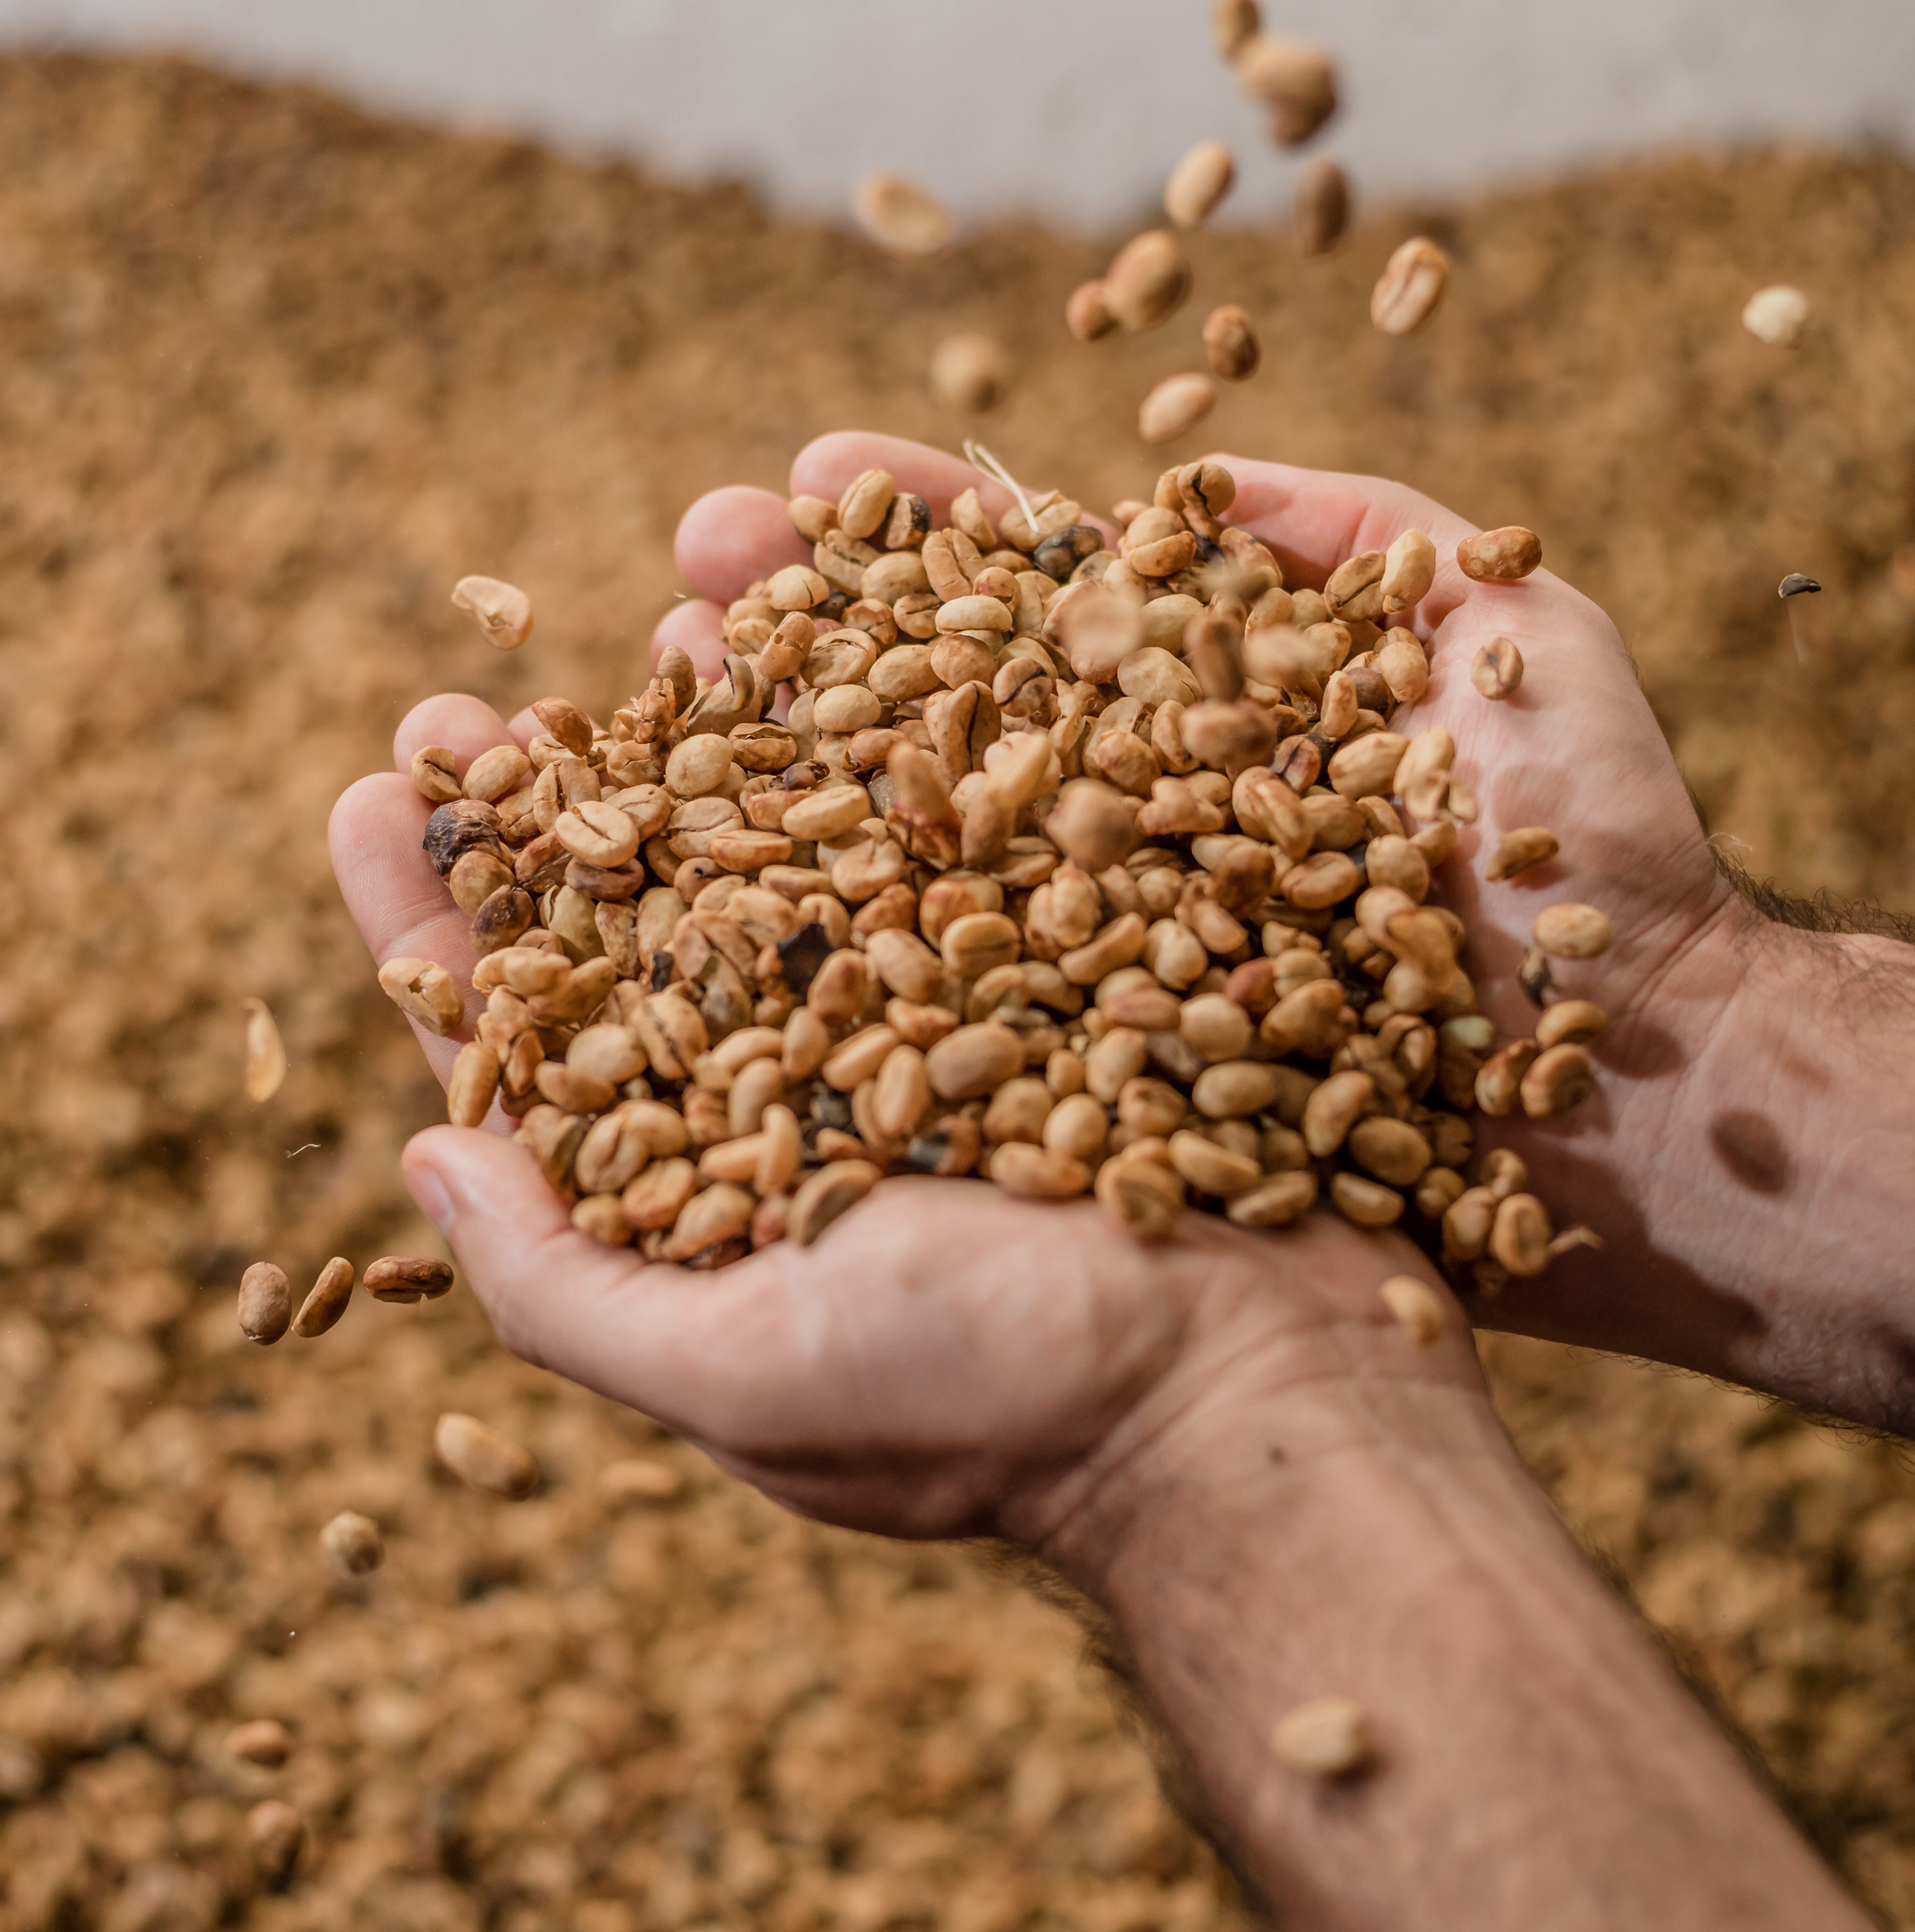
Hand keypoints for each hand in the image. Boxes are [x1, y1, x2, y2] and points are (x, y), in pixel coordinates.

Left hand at [327, 434, 1489, 1554]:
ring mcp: (934, 1005)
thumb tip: (422, 1155)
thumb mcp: (750, 1376)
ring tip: (667, 593)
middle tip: (475, 691)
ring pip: (804, 833)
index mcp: (707, 1187)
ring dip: (727, 718)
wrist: (1264, 1380)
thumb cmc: (1003, 1403)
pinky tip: (858, 612)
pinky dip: (907, 710)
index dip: (443, 926)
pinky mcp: (1054, 952)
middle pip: (653, 918)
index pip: (539, 1044)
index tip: (372, 801)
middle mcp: (809, 1084)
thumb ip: (567, 1290)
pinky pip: (960, 810)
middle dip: (560, 803)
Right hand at [655, 433, 1914, 1429]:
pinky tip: (702, 894)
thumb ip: (1360, 532)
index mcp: (1183, 727)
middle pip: (924, 719)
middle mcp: (1113, 838)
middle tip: (692, 569)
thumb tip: (1199, 479)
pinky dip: (808, 952)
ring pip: (892, 853)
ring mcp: (1087, 964)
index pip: (1019, 612)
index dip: (914, 544)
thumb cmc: (1593, 859)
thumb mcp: (1508, 631)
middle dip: (797, 638)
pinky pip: (923, 1012)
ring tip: (658, 691)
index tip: (812, 484)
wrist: (1632, 1094)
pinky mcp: (1074, 1086)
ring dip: (763, 772)